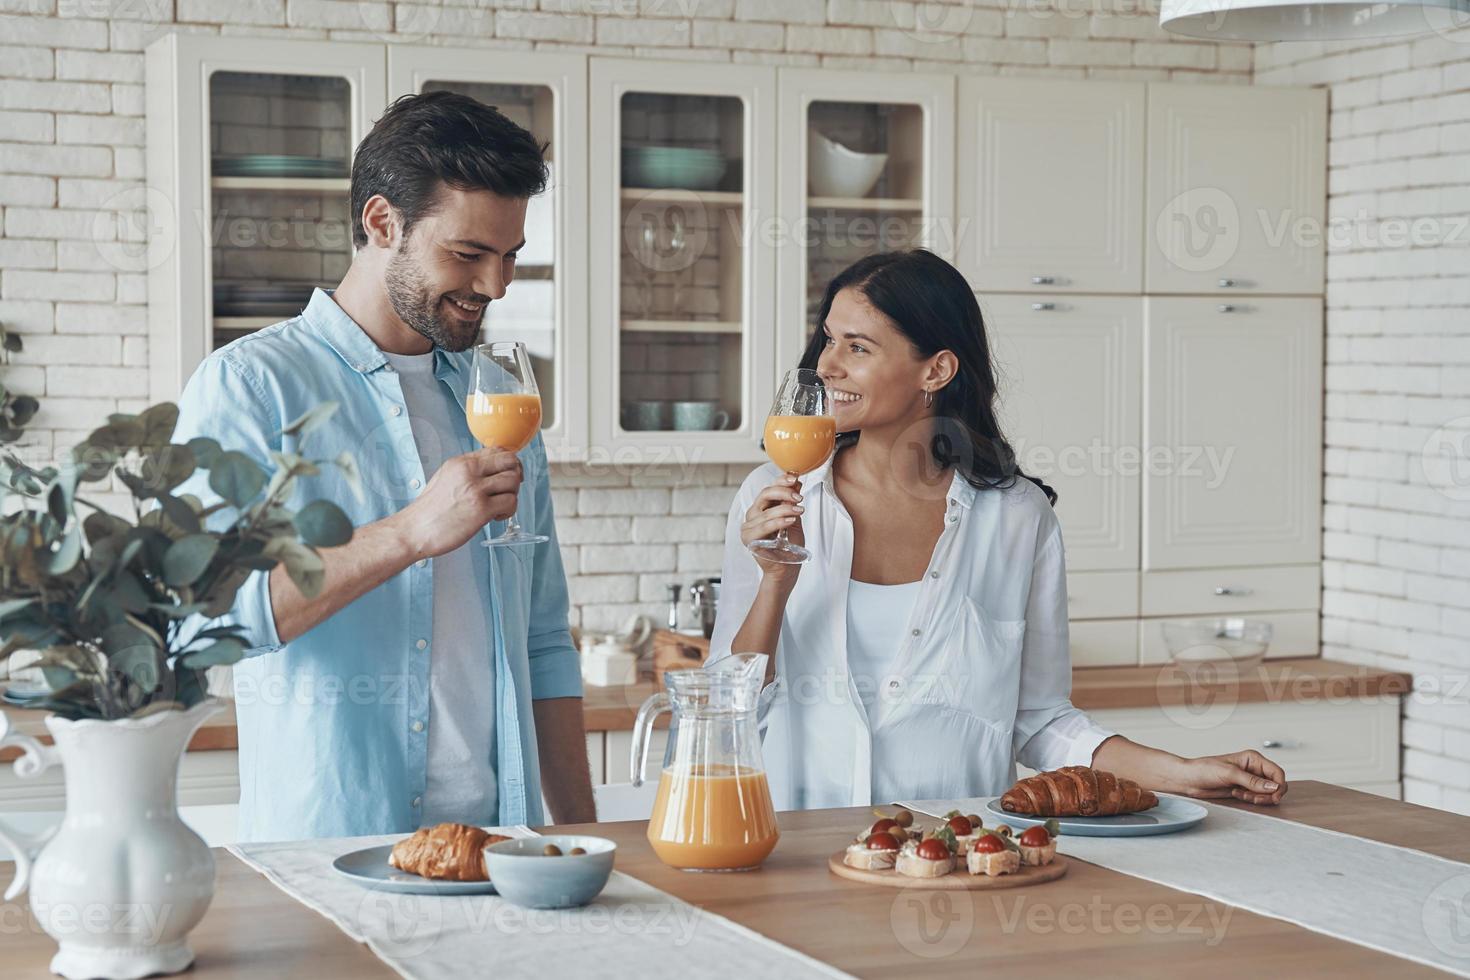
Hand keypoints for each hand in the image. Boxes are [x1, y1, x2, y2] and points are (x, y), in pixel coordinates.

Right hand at [393, 447, 522, 559]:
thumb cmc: (429, 511)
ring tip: (499, 507)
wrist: (414, 530)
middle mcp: (468, 471)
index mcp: (460, 462)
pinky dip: (509, 511)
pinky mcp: (481, 509)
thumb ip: (467, 472)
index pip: (496, 450)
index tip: (507, 475)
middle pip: (510, 460)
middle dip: (516, 475)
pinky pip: (511, 502)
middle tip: (508, 490)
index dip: (509, 463)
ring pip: (513, 481)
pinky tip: (495, 516)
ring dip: (512, 495)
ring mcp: (475, 489)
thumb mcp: (445, 479)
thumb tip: (491, 471)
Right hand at [740, 474, 804, 587]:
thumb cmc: (790, 546)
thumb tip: (797, 481)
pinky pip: (764, 526)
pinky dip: (778, 522)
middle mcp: (753, 515)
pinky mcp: (749, 539)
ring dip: (785, 509)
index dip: (781, 480)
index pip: (769, 489)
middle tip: (799, 497)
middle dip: (783, 492)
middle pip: (764, 495)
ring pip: (767, 511)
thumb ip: (793, 502)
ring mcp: (748, 526)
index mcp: (762, 508)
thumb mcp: (794, 519)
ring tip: (800, 510)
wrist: (787, 569)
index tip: (795, 477)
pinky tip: (791, 520)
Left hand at [1173, 749, 1286, 805]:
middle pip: (1275, 784)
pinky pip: (1257, 797)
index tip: (1275, 797)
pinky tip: (1237, 795)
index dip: (1279, 786)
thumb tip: (1274, 787)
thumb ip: (1252, 781)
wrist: (1189, 779)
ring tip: (1242, 795)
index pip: (1277, 772)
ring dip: (1259, 798)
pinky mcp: (1244, 789)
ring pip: (1267, 793)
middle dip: (1268, 794)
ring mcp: (1249, 780)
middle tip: (1253, 798)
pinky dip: (1251, 799)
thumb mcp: (1229, 774)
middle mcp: (1254, 768)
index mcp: (1253, 758)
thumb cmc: (1204, 769)